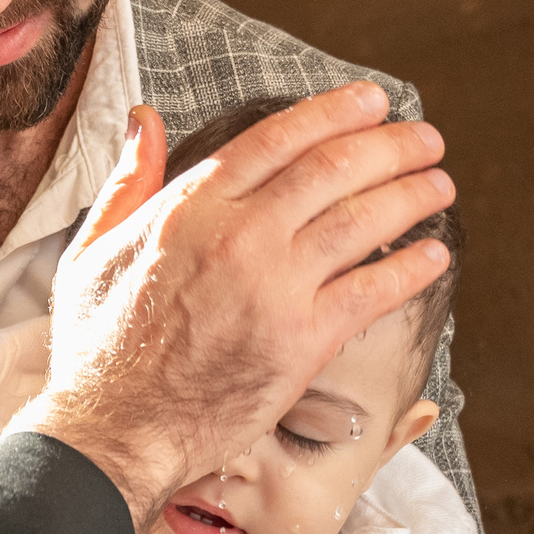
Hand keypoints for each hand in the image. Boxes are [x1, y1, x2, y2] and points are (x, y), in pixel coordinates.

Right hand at [18, 85, 452, 527]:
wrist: (114, 430)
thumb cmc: (100, 348)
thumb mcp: (94, 248)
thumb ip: (129, 179)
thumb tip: (143, 118)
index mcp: (191, 207)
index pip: (278, 138)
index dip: (334, 112)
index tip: (372, 102)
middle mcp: (239, 236)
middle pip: (333, 168)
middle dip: (391, 147)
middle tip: (425, 140)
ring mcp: (274, 287)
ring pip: (362, 221)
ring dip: (411, 196)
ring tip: (439, 186)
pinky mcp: (301, 340)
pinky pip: (372, 292)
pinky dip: (410, 270)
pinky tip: (434, 256)